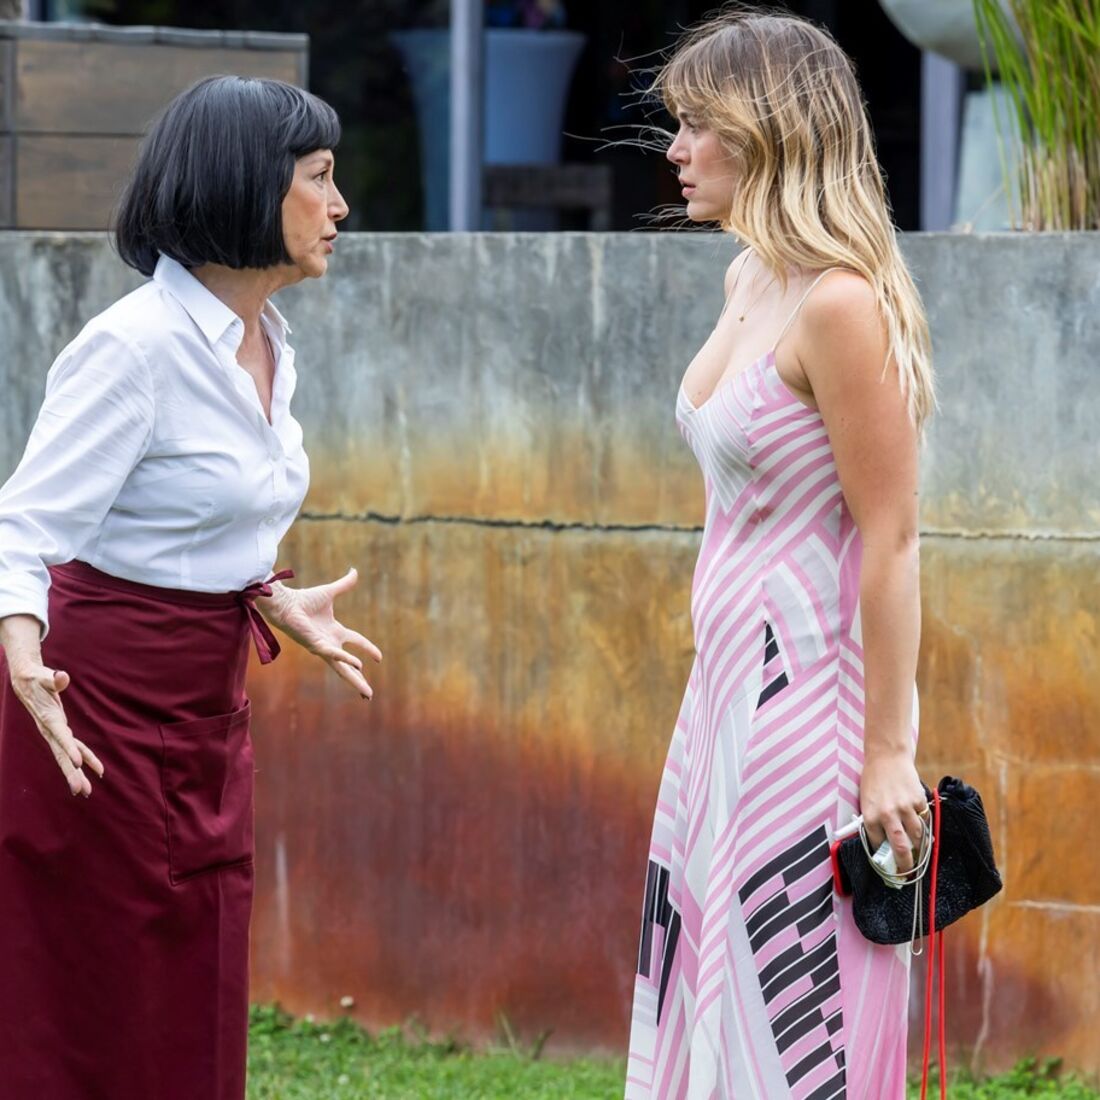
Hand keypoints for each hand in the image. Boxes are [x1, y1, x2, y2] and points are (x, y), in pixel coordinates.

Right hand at [8, 658, 103, 796]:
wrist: (26, 681)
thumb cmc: (37, 678)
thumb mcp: (45, 676)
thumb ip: (54, 679)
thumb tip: (62, 676)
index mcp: (48, 718)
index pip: (60, 736)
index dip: (69, 750)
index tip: (78, 764)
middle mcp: (50, 730)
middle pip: (62, 754)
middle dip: (72, 773)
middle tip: (82, 790)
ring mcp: (54, 732)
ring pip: (67, 756)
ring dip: (78, 773)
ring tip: (87, 791)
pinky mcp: (59, 730)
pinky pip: (73, 747)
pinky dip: (85, 757)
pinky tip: (94, 769)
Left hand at [258, 568, 381, 697]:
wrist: (286, 603)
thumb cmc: (303, 600)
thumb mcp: (330, 592)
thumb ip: (344, 584)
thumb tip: (355, 571)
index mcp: (334, 632)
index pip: (356, 642)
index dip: (368, 649)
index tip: (379, 658)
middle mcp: (330, 643)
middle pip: (348, 666)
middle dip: (359, 681)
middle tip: (369, 695)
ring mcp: (323, 647)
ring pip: (342, 668)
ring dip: (355, 680)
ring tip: (366, 693)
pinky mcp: (316, 646)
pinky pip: (334, 654)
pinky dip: (346, 659)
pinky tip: (358, 665)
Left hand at [859, 749, 926, 873]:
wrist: (887, 757)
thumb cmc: (873, 780)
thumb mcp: (866, 802)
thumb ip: (874, 821)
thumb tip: (883, 844)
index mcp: (870, 816)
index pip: (878, 845)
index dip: (884, 857)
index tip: (889, 866)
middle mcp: (888, 814)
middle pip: (901, 848)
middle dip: (906, 865)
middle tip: (907, 873)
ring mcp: (905, 808)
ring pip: (917, 837)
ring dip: (918, 847)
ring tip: (917, 851)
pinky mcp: (918, 801)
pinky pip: (924, 820)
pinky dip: (923, 826)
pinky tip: (920, 826)